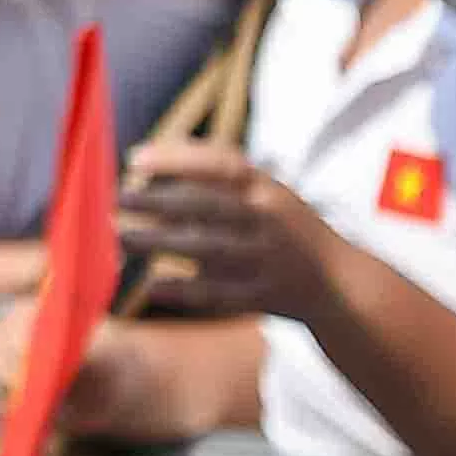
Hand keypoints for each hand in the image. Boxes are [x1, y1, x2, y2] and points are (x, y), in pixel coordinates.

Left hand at [115, 141, 342, 321]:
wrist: (339, 284)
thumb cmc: (282, 228)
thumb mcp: (264, 193)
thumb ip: (216, 181)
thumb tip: (148, 161)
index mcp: (267, 188)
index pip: (221, 164)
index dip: (178, 159)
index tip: (135, 159)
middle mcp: (269, 220)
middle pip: (208, 207)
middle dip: (159, 202)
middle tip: (116, 200)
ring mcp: (268, 259)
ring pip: (208, 249)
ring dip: (162, 243)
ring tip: (121, 239)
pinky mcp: (265, 296)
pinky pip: (220, 294)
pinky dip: (185, 290)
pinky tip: (151, 285)